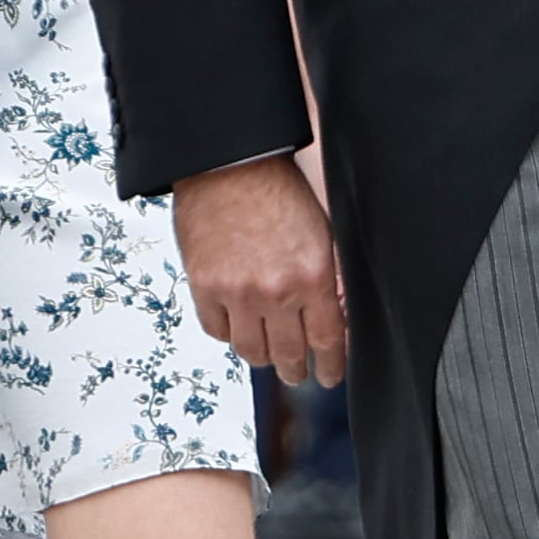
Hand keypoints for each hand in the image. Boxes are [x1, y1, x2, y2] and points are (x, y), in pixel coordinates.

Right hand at [174, 151, 346, 383]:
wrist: (229, 163)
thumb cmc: (276, 189)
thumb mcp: (322, 233)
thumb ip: (329, 279)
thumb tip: (334, 316)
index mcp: (314, 275)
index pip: (327, 341)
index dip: (329, 366)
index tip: (328, 375)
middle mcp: (276, 290)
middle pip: (287, 356)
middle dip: (295, 371)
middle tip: (297, 373)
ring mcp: (237, 292)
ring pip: (250, 352)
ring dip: (261, 357)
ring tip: (266, 354)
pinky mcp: (204, 287)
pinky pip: (217, 331)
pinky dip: (228, 333)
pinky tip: (237, 325)